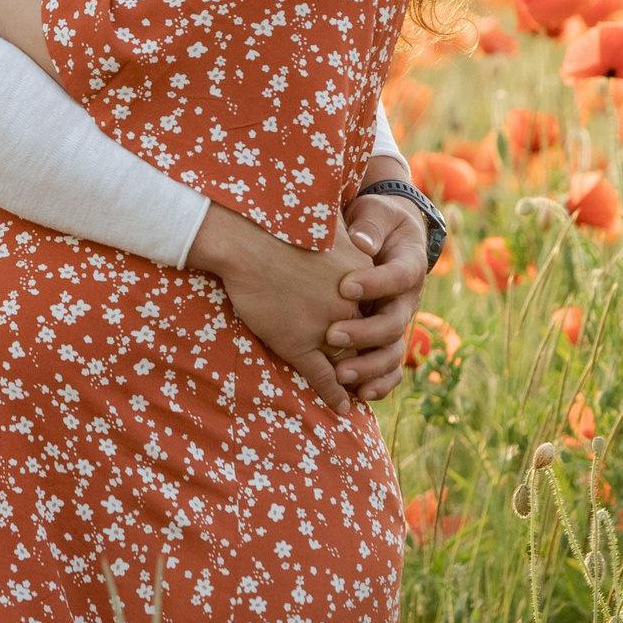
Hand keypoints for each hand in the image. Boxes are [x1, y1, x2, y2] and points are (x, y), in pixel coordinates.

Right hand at [189, 204, 371, 414]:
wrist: (245, 238)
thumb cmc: (281, 223)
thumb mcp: (328, 219)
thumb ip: (348, 224)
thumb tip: (352, 215)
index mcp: (364, 276)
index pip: (377, 309)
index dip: (374, 325)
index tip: (372, 333)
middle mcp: (351, 306)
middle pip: (368, 339)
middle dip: (371, 358)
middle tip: (373, 372)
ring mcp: (327, 329)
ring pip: (349, 364)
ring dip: (356, 382)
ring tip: (360, 393)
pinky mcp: (300, 345)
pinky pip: (324, 378)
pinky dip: (333, 395)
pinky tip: (341, 407)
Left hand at [330, 191, 431, 401]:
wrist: (387, 233)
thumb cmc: (377, 221)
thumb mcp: (376, 213)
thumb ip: (371, 225)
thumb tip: (361, 240)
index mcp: (409, 265)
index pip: (398, 276)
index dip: (375, 283)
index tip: (345, 286)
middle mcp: (407, 299)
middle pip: (395, 323)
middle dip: (365, 333)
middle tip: (333, 336)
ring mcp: (397, 321)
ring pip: (393, 352)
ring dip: (369, 366)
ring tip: (340, 375)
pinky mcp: (386, 338)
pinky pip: (390, 367)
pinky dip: (379, 383)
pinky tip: (359, 394)